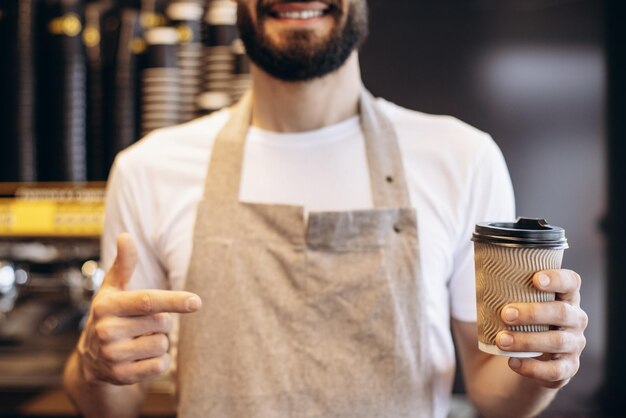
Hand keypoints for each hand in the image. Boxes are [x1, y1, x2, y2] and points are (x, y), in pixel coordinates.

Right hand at [77, 233, 201, 384]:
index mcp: (107, 306)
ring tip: (138, 340)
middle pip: (161, 323)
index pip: (148, 301)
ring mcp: (112, 356)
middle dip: (161, 322)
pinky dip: (158, 361)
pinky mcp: (121, 377)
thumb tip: (125, 236)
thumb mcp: (113, 288)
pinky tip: (140, 357)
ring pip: (162, 346)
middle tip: (142, 324)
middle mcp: (106, 331)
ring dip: (159, 342)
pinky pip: (160, 366)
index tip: (197, 302)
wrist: (90, 357)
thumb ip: (124, 264)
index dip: (174, 300)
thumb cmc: (110, 314)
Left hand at [495, 269, 587, 388]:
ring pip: (557, 341)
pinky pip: (555, 371)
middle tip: (505, 314)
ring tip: (501, 340)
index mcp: (564, 297)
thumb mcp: (511, 301)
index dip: (557, 278)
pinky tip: (512, 362)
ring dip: (527, 340)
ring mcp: (573, 344)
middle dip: (533, 313)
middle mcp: (575, 319)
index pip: (571, 282)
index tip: (535, 279)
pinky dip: (532, 367)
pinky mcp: (567, 368)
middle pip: (562, 312)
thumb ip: (500, 287)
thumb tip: (474, 267)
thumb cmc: (515, 320)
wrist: (520, 357)